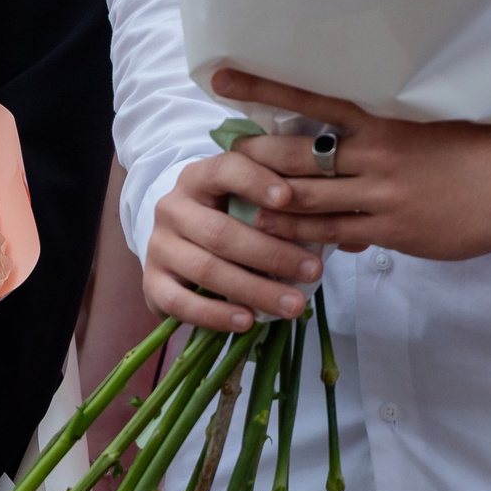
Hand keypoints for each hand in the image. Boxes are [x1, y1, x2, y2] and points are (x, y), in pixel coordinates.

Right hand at [144, 149, 324, 332]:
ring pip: (206, 270)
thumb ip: (279, 206)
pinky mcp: (152, 282)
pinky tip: (247, 321)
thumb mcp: (246, 202)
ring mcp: (159, 246)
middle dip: (272, 253)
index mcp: (198, 178)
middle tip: (314, 271)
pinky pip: (181, 303)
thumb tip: (338, 222)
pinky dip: (216, 315)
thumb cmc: (228, 220)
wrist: (178, 244)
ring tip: (294, 305)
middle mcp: (172, 207)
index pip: (224, 169)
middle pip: (221, 232)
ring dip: (254, 289)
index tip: (289, 198)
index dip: (255, 182)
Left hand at [212, 69, 490, 260]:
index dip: (262, 88)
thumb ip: (375, 136)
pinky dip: (306, 239)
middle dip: (253, 159)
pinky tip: (281, 243)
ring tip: (235, 204)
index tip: (220, 78)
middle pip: (293, 156)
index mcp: (379, 118)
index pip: (308, 97)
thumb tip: (332, 149)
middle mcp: (373, 154)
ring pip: (305, 202)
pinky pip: (336, 236)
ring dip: (267, 205)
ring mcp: (380, 195)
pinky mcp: (391, 230)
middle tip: (221, 157)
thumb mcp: (421, 125)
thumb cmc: (472, 147)